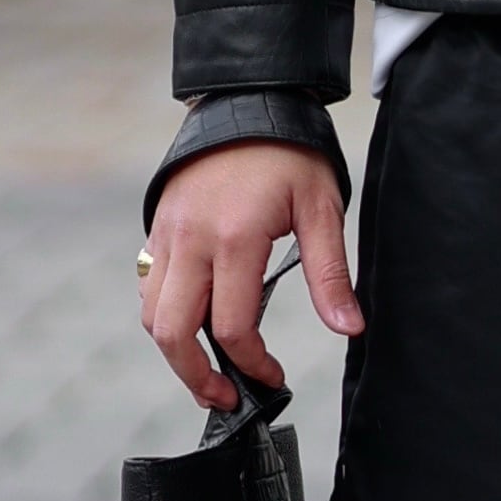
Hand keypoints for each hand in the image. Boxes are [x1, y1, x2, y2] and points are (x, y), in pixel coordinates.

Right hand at [140, 140, 358, 412]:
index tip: (272, 376)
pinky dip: (166, 316)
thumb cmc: (288, 153)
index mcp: (234, 238)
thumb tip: (350, 327)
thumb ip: (330, 274)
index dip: (252, 364)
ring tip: (208, 373)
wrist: (245, 101)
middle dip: (196, 376)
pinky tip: (196, 325)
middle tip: (227, 398)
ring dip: (176, 351)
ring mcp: (167, 235)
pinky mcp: (157, 229)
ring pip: (152, 314)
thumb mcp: (321, 209)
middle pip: (172, 333)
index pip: (232, 327)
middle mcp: (190, 240)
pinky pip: (150, 287)